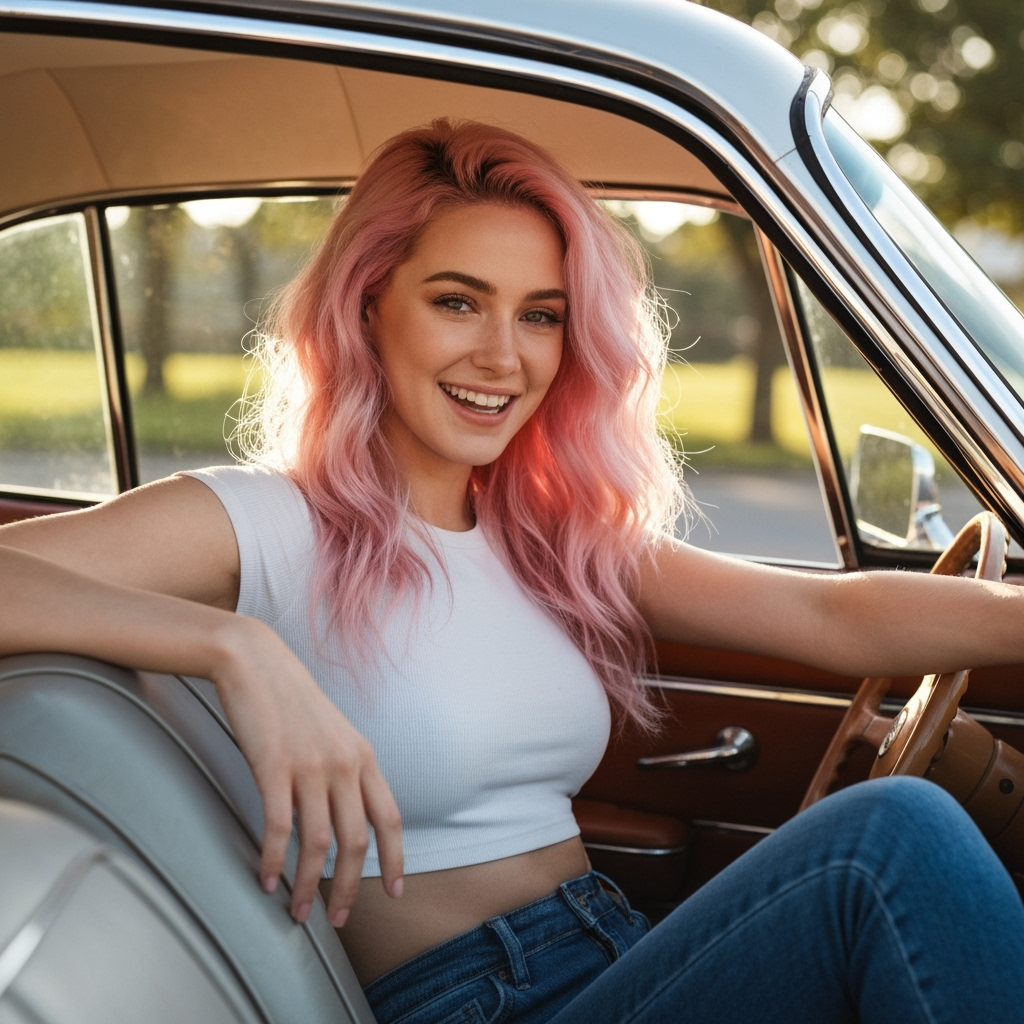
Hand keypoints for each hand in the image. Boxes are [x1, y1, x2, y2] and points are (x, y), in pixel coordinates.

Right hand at [211, 617, 402, 925]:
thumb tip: (348, 814)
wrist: (255, 661)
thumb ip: (346, 769)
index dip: (395, 859)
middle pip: (356, 841)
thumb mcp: (334, 732)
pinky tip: (264, 880)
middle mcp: (344, 763)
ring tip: (298, 911)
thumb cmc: (291, 700)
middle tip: (335, 919)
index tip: (394, 892)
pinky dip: (273, 860)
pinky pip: (278, 828)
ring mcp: (310, 765)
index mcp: (363, 756)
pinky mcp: (274, 767)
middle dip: (348, 888)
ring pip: (318, 843)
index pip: (390, 818)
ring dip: (308, 885)